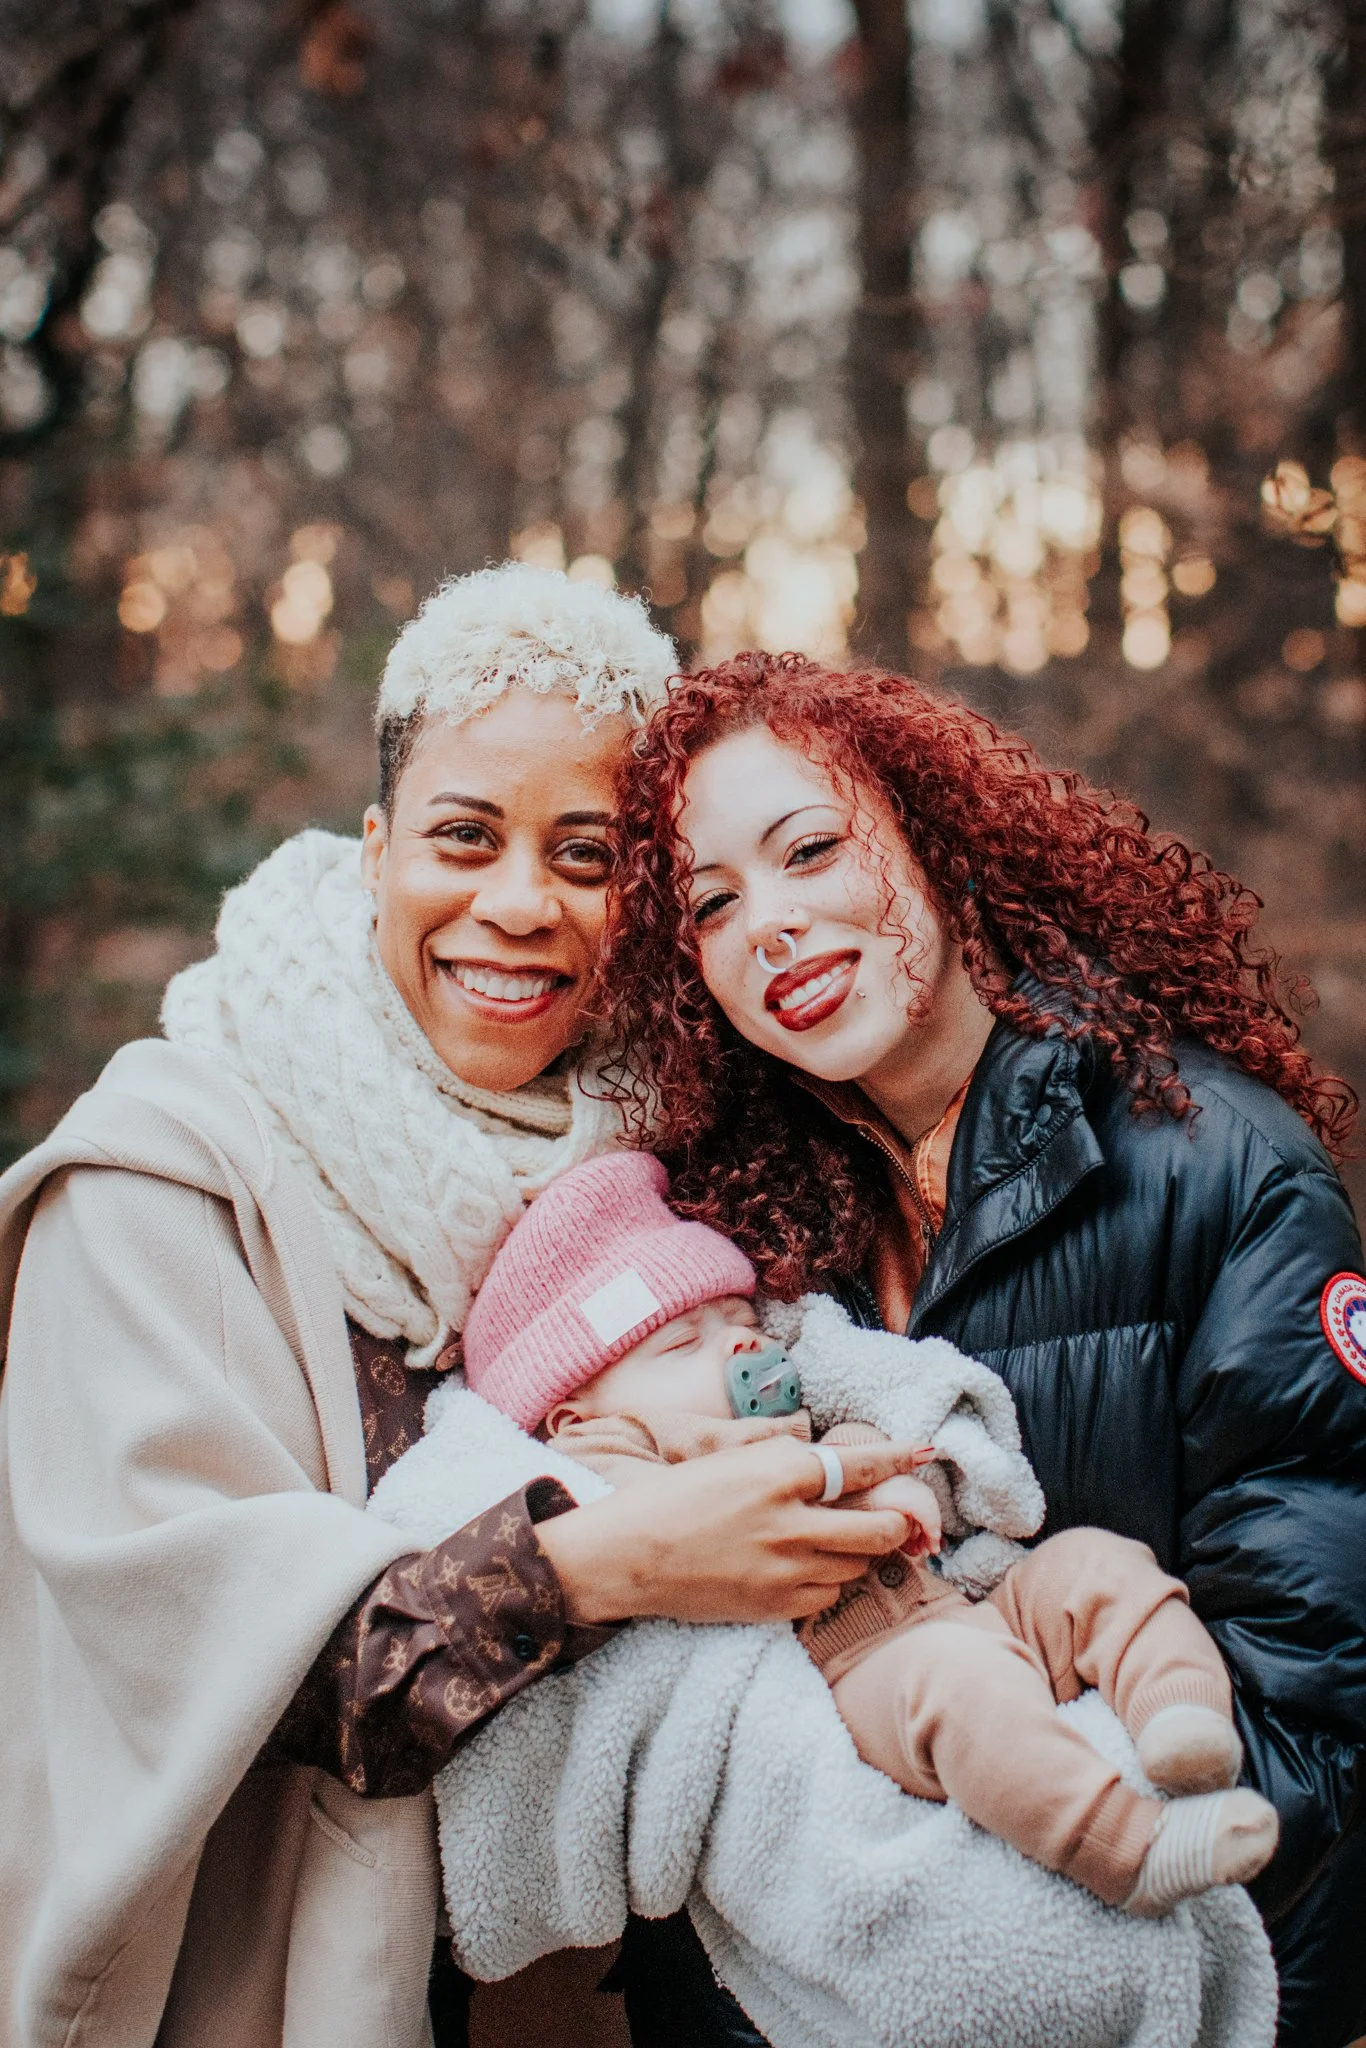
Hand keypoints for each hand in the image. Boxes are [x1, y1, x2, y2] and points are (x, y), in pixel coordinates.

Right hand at [535, 1435, 929, 1625]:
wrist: (627, 1555)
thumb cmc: (672, 1499)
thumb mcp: (731, 1461)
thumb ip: (784, 1462)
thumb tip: (831, 1466)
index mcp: (779, 1473)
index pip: (860, 1465)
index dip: (898, 1457)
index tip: (925, 1452)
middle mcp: (791, 1521)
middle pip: (878, 1526)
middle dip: (898, 1520)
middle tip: (901, 1516)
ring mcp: (786, 1569)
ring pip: (857, 1565)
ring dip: (860, 1552)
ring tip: (842, 1541)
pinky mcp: (775, 1606)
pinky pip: (827, 1596)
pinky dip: (828, 1581)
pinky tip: (809, 1569)